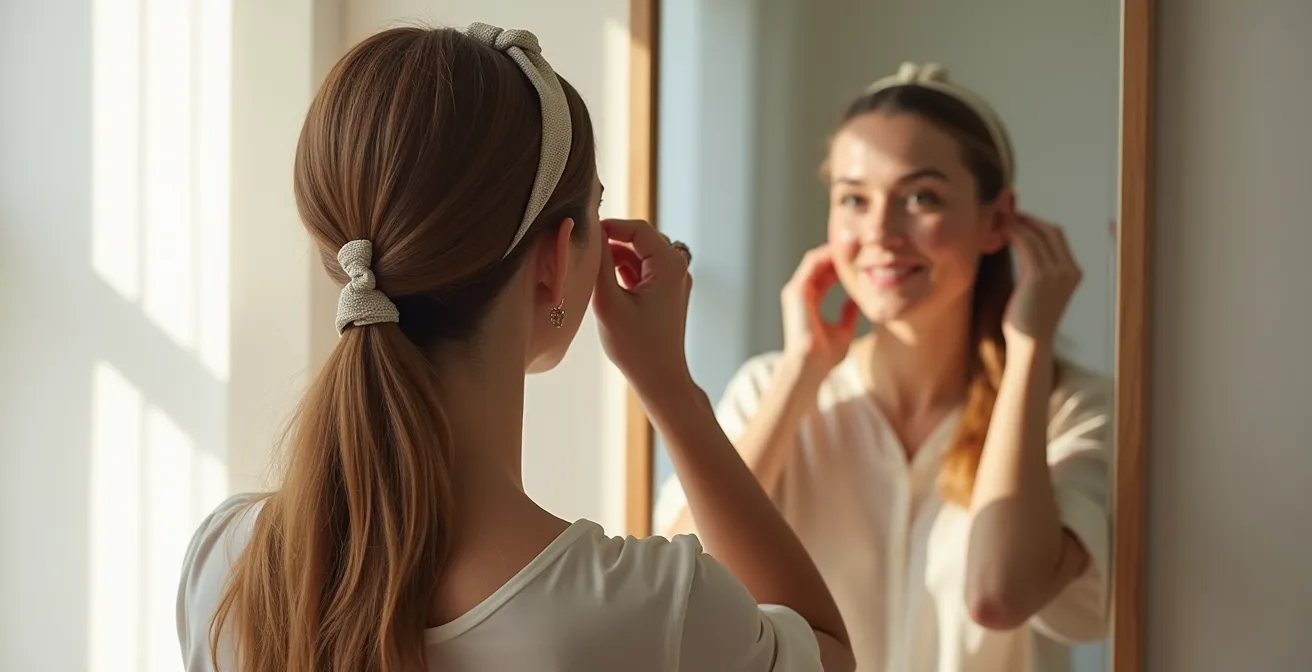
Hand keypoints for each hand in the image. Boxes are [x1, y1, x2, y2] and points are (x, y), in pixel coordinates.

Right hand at [592, 219, 694, 399]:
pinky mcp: (667, 292)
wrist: (660, 379)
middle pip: (640, 239)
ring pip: (640, 253)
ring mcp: (674, 280)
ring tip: (589, 268)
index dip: (609, 226)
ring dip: (615, 256)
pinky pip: (643, 269)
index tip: (582, 232)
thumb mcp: (609, 303)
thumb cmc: (636, 347)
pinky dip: (623, 270)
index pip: (637, 229)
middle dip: (611, 240)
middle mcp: (678, 267)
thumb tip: (588, 234)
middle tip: (582, 248)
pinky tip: (603, 281)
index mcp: (669, 265)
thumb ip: (599, 264)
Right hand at [781, 246, 858, 373]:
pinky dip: (828, 255)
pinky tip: (846, 253)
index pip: (826, 276)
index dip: (843, 266)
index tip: (864, 260)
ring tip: (856, 244)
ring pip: (816, 260)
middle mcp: (801, 293)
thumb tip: (856, 303)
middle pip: (821, 264)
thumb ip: (848, 316)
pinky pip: (813, 263)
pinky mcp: (796, 290)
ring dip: (834, 251)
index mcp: (810, 301)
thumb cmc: (825, 356)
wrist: (810, 366)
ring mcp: (796, 290)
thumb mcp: (844, 332)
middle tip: (862, 246)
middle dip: (840, 255)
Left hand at [1003, 213, 1082, 350]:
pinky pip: (1026, 244)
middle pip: (1051, 231)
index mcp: (1073, 273)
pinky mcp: (1039, 275)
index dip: (1038, 224)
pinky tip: (1001, 231)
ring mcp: (1056, 272)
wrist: (1031, 345)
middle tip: (1008, 215)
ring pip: (1037, 235)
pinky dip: (1014, 233)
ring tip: (1001, 220)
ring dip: (1018, 224)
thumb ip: (1039, 270)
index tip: (1019, 219)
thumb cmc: (1030, 322)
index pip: (1058, 237)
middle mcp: (1069, 270)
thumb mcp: (1040, 291)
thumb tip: (1024, 249)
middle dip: (1030, 219)